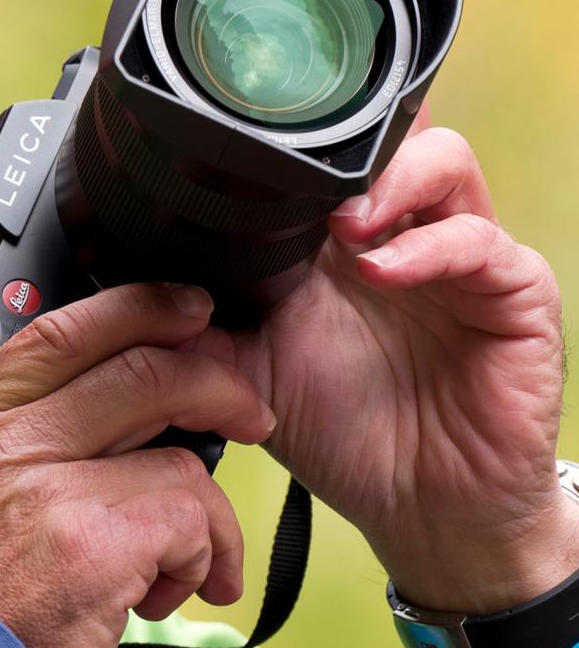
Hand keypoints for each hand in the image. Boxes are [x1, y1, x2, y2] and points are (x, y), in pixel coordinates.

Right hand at [0, 283, 274, 647]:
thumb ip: (31, 437)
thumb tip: (133, 399)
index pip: (65, 330)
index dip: (143, 308)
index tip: (194, 311)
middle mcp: (6, 440)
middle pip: (143, 371)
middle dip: (219, 388)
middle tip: (253, 417)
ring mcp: (49, 486)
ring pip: (183, 461)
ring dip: (205, 521)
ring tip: (179, 570)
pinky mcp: (94, 542)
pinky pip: (192, 522)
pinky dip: (200, 563)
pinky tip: (163, 599)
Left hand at [196, 120, 578, 612]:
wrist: (421, 510)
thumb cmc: (348, 437)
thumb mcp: (252, 378)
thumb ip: (202, 331)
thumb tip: (133, 300)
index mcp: (336, 246)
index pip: (324, 161)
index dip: (289, 151)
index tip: (238, 162)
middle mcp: (400, 235)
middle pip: (386, 138)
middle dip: (341, 149)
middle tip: (293, 185)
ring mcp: (460, 257)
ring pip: (442, 163)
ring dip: (388, 181)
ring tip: (343, 224)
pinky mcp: (514, 292)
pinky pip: (482, 241)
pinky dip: (431, 246)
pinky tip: (384, 271)